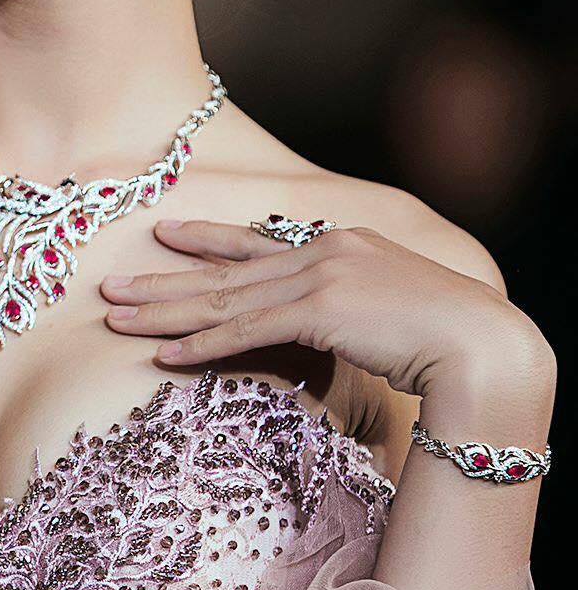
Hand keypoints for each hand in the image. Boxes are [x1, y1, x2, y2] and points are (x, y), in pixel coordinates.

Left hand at [99, 220, 548, 399]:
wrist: (480, 343)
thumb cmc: (445, 337)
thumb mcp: (391, 308)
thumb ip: (353, 307)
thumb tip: (330, 326)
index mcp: (338, 243)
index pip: (257, 241)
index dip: (206, 239)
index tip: (165, 234)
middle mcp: (322, 250)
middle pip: (225, 271)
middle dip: (162, 280)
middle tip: (108, 286)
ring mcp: (319, 276)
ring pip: (223, 299)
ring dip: (164, 312)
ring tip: (116, 318)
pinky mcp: (319, 312)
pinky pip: (245, 330)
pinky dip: (200, 345)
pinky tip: (163, 356)